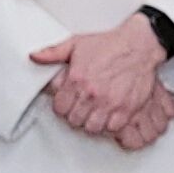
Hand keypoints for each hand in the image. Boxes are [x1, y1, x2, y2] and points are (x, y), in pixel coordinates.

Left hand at [34, 14, 173, 152]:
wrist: (139, 45)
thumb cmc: (109, 44)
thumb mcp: (76, 43)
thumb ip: (53, 53)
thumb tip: (34, 56)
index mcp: (76, 79)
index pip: (60, 109)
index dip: (63, 107)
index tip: (68, 103)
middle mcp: (92, 93)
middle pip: (74, 121)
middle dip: (76, 115)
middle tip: (83, 108)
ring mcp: (109, 103)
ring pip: (92, 128)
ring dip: (92, 122)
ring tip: (95, 112)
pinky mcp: (126, 109)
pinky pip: (112, 129)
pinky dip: (111, 124)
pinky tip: (110, 114)